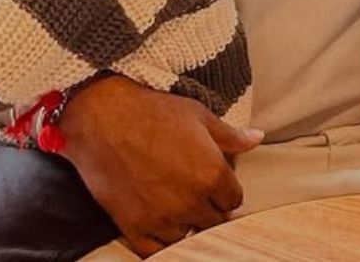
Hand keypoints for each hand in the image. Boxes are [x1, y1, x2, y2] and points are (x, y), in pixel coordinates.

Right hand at [59, 75, 264, 255]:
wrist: (102, 117)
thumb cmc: (152, 112)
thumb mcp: (199, 115)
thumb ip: (230, 135)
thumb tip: (257, 138)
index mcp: (212, 176)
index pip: (233, 200)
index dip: (225, 190)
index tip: (214, 182)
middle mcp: (191, 202)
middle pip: (214, 221)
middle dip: (209, 208)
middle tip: (195, 192)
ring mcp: (162, 218)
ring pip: (188, 237)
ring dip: (186, 225)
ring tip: (176, 207)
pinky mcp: (134, 227)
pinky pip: (156, 252)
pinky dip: (162, 245)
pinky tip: (161, 229)